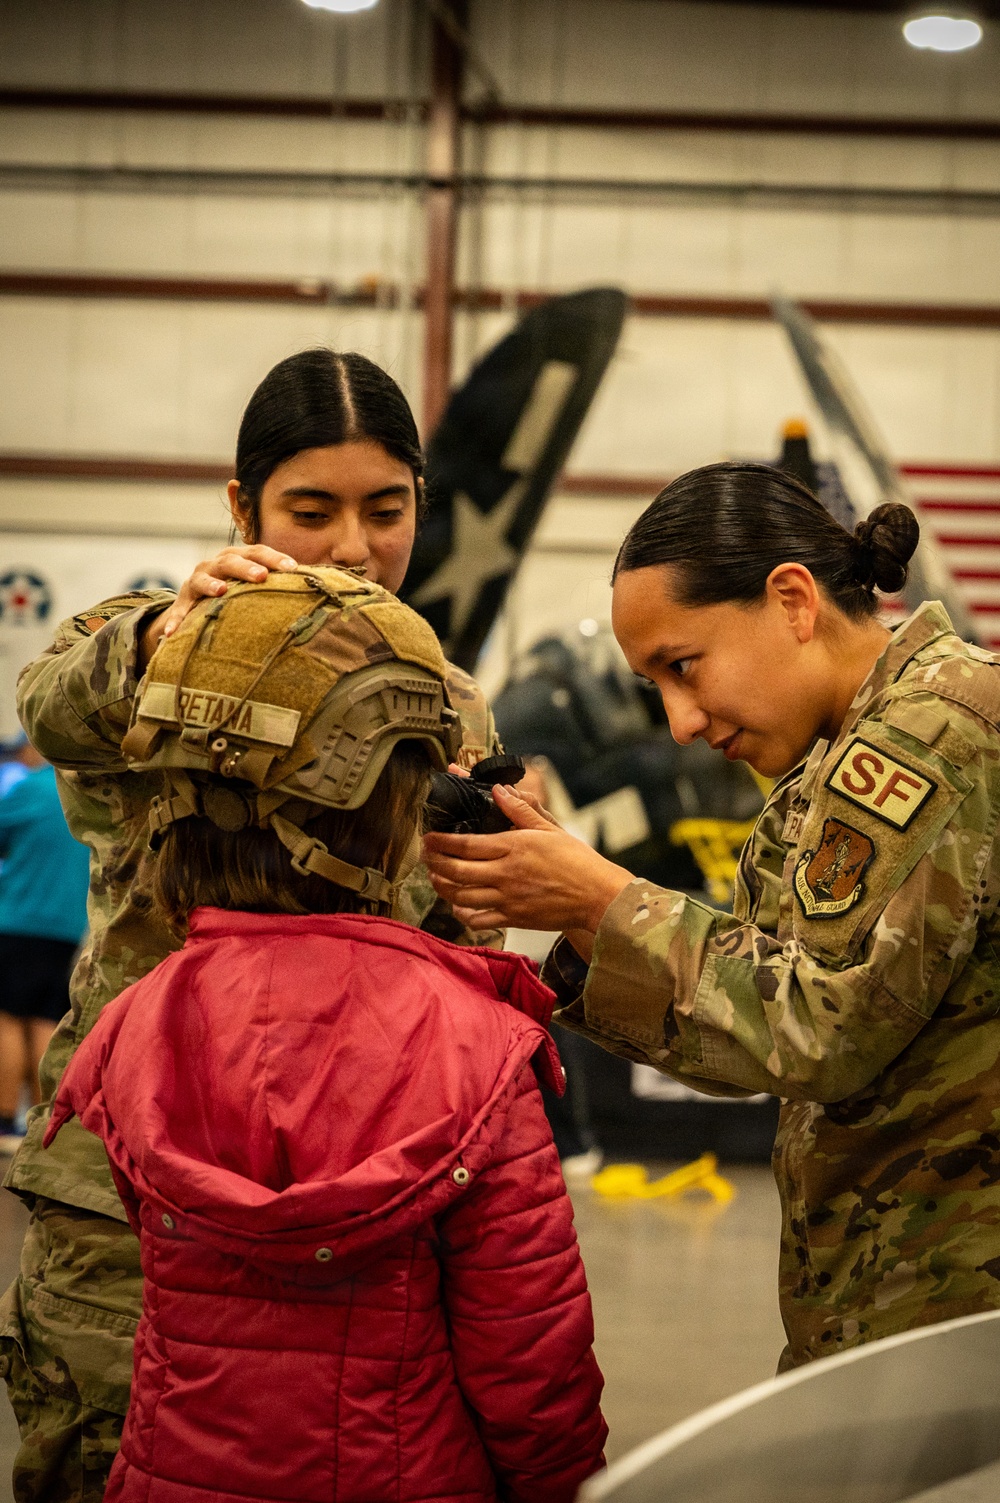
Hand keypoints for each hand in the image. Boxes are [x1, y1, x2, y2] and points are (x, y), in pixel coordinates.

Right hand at [139, 545, 297, 667]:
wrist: (199, 600)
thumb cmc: (240, 592)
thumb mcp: (257, 586)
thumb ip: (282, 585)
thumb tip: (324, 587)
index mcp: (240, 557)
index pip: (259, 552)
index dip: (275, 558)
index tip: (294, 568)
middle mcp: (218, 564)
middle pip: (231, 560)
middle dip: (246, 567)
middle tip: (262, 577)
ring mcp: (198, 580)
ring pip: (203, 577)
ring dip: (211, 584)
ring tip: (221, 591)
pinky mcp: (183, 600)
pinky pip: (179, 611)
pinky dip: (176, 621)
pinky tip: (173, 634)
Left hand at [422, 783, 632, 932]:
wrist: (597, 896)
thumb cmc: (577, 861)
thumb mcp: (549, 829)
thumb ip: (521, 810)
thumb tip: (499, 790)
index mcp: (513, 848)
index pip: (465, 844)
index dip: (441, 842)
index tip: (429, 838)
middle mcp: (505, 875)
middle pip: (457, 870)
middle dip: (434, 863)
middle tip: (426, 856)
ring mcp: (508, 899)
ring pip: (462, 896)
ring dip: (443, 887)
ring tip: (436, 878)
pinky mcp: (514, 918)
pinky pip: (479, 919)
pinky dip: (463, 914)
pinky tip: (459, 906)